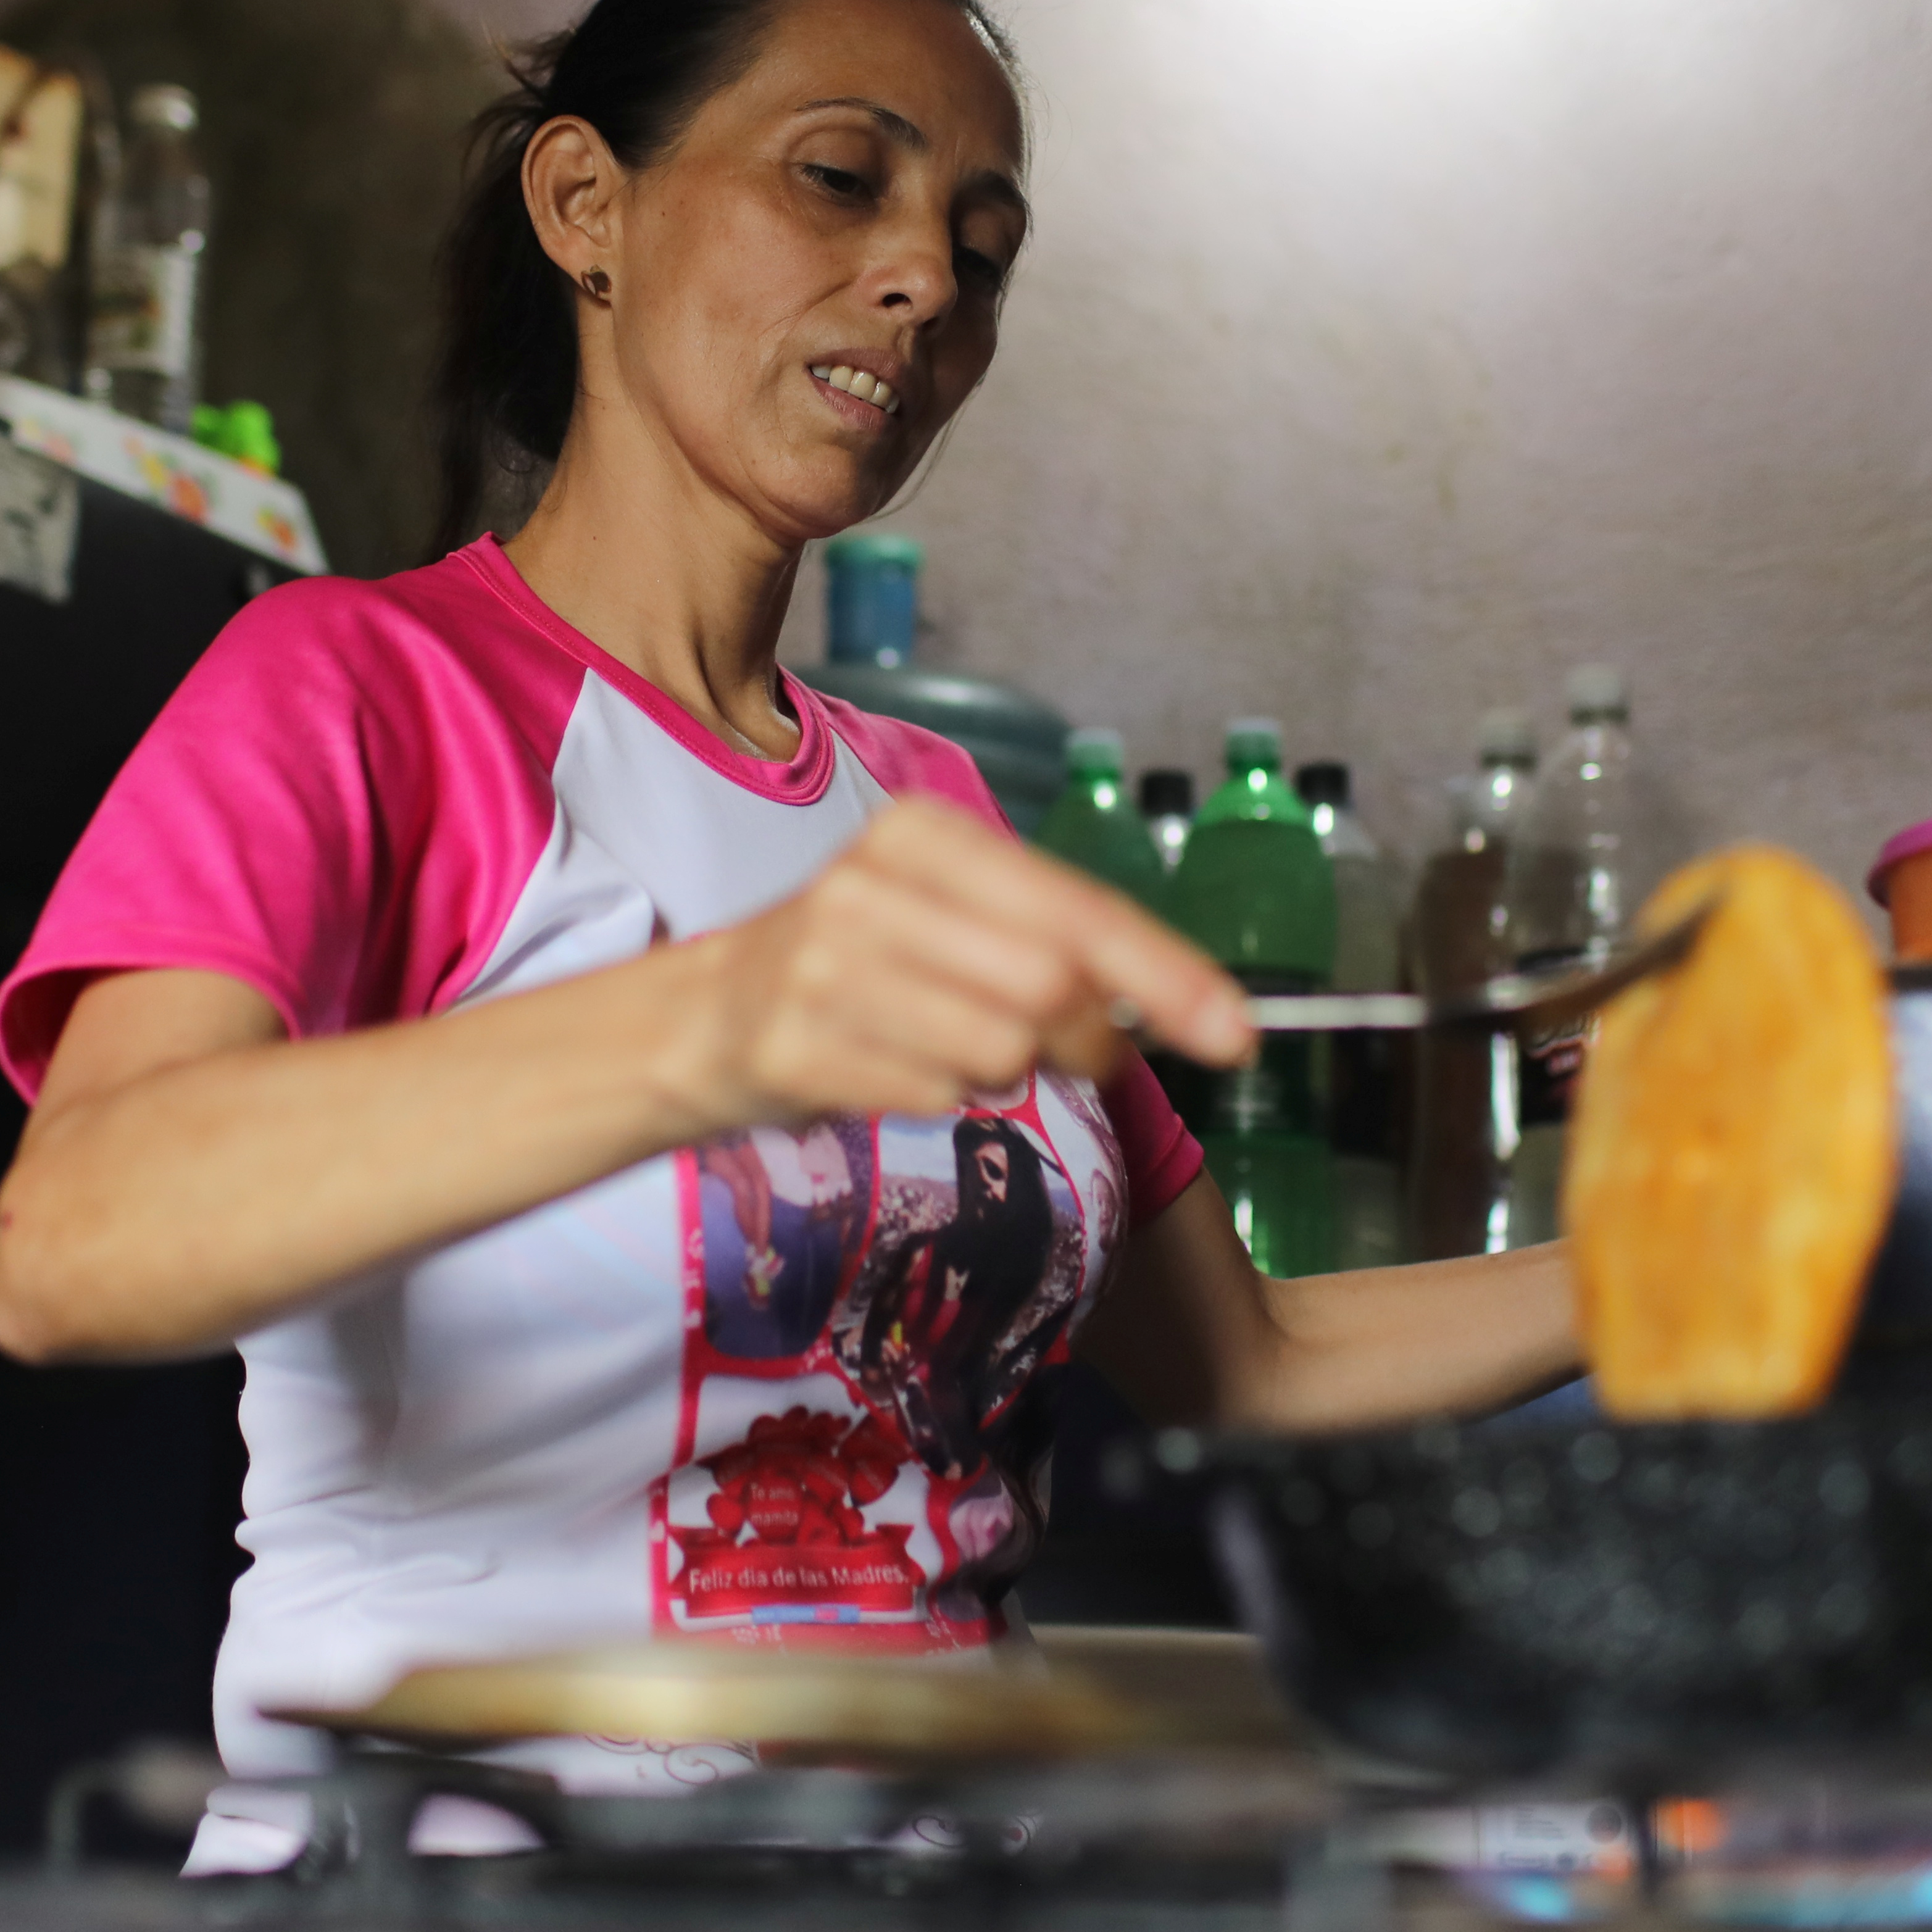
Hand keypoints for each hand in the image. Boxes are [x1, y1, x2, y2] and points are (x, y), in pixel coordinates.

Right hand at [659, 795, 1252, 1131]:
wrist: (697, 1017)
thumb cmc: (851, 966)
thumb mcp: (943, 915)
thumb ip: (1051, 940)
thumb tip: (1178, 1004)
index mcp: (922, 833)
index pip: (1078, 908)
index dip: (1167, 975)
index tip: (1234, 1032)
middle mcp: (872, 886)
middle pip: (1050, 987)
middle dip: (1089, 1042)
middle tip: (1076, 1058)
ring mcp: (825, 965)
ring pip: (997, 1051)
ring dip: (1001, 1073)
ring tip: (943, 1046)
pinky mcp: (794, 1045)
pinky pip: (929, 1095)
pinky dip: (935, 1097)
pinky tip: (889, 1069)